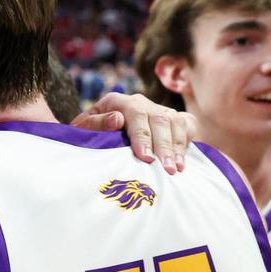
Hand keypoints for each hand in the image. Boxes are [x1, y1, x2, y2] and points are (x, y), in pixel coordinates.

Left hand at [71, 93, 195, 173]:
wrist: (99, 132)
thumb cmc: (89, 134)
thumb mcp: (83, 129)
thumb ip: (95, 123)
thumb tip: (117, 119)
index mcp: (118, 101)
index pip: (136, 115)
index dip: (143, 136)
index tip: (146, 157)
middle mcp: (141, 102)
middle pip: (159, 120)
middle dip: (164, 147)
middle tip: (167, 169)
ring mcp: (159, 109)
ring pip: (175, 123)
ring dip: (177, 147)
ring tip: (176, 169)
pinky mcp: (173, 118)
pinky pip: (187, 124)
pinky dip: (187, 141)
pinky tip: (184, 160)